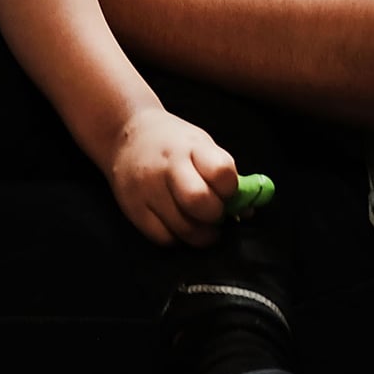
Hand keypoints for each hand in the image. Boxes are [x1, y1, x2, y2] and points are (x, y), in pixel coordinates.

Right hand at [108, 108, 239, 246]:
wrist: (125, 134)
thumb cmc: (174, 143)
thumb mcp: (201, 146)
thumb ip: (223, 174)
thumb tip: (248, 212)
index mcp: (192, 147)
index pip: (221, 172)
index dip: (231, 189)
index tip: (229, 192)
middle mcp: (168, 168)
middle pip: (199, 202)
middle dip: (215, 215)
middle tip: (216, 214)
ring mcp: (148, 190)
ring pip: (183, 228)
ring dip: (201, 234)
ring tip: (202, 225)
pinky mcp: (133, 211)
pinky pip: (163, 238)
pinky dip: (178, 238)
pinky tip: (181, 227)